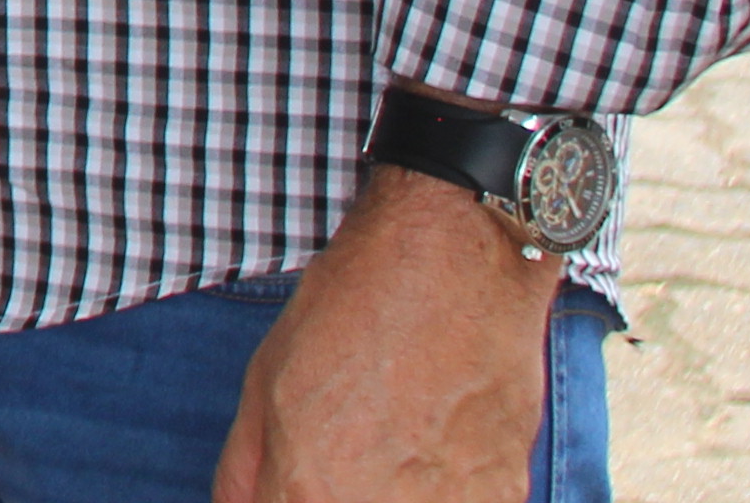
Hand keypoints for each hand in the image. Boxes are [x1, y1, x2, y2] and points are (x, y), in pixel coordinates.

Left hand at [216, 167, 560, 501]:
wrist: (456, 269)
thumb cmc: (353, 312)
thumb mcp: (263, 384)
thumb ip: (245, 472)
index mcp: (308, 492)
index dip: (280, 498)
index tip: (287, 482)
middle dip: (328, 494)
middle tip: (343, 451)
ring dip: (386, 494)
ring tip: (392, 441)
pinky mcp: (504, 500)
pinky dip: (439, 493)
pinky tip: (431, 445)